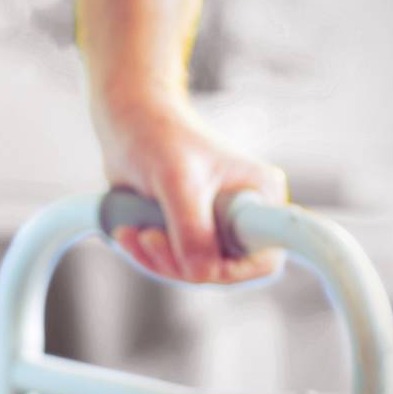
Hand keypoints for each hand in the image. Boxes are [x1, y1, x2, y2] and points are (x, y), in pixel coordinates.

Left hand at [94, 94, 288, 283]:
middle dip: (180, 264)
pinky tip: (126, 232)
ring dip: (156, 259)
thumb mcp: (177, 181)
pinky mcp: (187, 231)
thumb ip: (192, 228)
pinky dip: (146, 255)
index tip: (202, 270)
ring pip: (192, 270)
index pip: (266, 256)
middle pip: (223, 271)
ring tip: (130, 231)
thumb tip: (201, 272)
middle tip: (148, 237)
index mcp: (260, 196)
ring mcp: (215, 226)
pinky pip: (171, 262)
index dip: (237, 271)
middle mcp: (244, 215)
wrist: (127, 120)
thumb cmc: (158, 136)